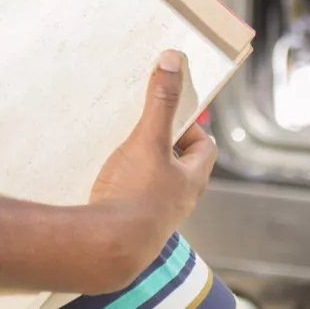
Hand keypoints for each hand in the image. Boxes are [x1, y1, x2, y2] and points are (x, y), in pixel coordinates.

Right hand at [82, 50, 216, 291]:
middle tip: (142, 126)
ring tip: (120, 147)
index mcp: (192, 179)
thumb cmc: (136, 196)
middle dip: (163, 143)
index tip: (169, 113)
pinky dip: (123, 183)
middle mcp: (179, 199)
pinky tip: (103, 175)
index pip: (206, 146)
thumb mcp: (149, 140)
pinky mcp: (131, 225)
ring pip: (155, 180)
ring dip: (142, 164)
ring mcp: (155, 215)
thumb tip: (172, 62)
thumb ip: (160, 102)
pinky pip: (132, 196)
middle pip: (180, 163)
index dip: (191, 127)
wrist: (107, 248)